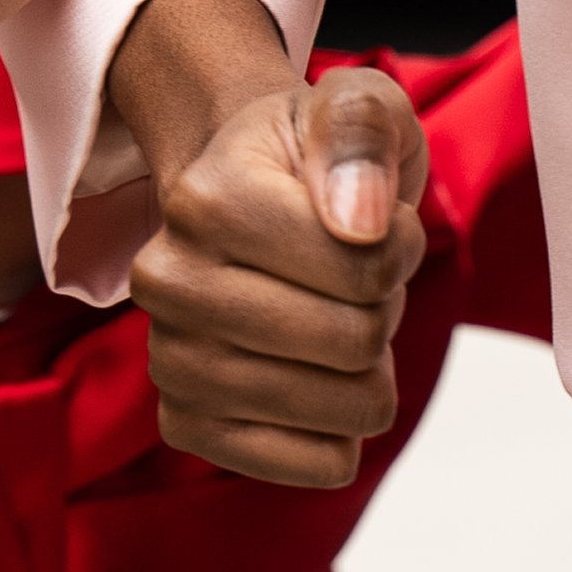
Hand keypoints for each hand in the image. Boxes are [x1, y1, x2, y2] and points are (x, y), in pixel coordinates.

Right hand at [109, 0, 429, 489]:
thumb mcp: (356, 107)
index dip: (403, 249)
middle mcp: (169, 284)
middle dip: (382, 313)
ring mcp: (169, 361)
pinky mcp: (185, 424)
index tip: (378, 227)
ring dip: (366, 373)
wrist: (239, 201)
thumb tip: (359, 222)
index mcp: (208, 201)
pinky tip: (325, 392)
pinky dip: (342, 436)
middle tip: (354, 284)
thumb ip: (363, 135)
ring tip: (333, 326)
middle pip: (354, 342)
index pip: (367, 267)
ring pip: (340, 410)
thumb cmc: (310, 159)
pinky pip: (312, 465)